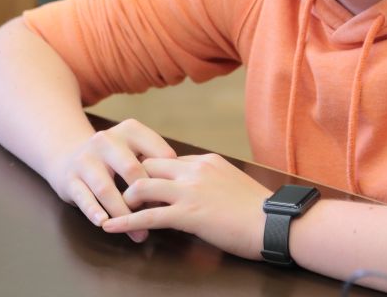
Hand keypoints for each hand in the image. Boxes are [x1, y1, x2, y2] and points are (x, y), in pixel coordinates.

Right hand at [46, 118, 175, 241]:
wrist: (69, 154)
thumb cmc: (115, 158)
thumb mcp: (135, 149)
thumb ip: (157, 164)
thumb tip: (184, 191)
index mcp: (131, 130)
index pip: (158, 154)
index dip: (169, 179)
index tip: (177, 199)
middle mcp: (107, 140)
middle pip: (132, 170)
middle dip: (146, 198)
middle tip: (159, 218)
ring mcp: (86, 158)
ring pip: (107, 188)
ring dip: (124, 213)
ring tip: (138, 233)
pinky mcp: (70, 177)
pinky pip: (84, 197)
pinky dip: (95, 211)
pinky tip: (105, 223)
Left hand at [102, 153, 272, 259]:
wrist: (276, 223)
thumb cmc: (260, 211)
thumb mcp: (234, 184)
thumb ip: (212, 182)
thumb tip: (200, 191)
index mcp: (206, 161)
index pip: (167, 159)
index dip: (150, 172)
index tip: (138, 182)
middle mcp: (195, 170)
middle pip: (148, 165)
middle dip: (130, 178)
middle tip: (118, 193)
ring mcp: (190, 191)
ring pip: (142, 186)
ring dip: (124, 198)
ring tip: (113, 209)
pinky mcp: (188, 215)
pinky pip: (147, 217)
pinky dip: (125, 222)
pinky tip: (110, 227)